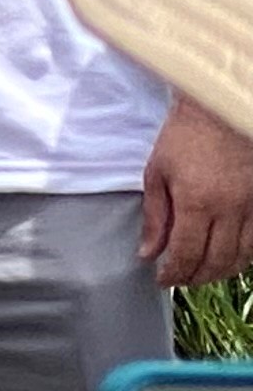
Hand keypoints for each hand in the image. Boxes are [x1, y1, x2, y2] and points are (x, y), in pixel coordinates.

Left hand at [144, 97, 252, 288]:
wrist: (219, 110)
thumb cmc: (183, 137)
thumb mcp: (157, 172)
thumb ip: (155, 216)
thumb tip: (148, 253)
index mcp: (197, 203)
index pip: (187, 253)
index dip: (174, 273)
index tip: (161, 280)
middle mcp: (229, 211)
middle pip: (216, 262)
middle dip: (195, 277)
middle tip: (179, 280)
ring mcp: (251, 209)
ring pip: (241, 258)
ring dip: (220, 272)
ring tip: (200, 273)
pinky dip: (241, 258)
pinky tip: (227, 259)